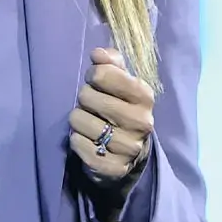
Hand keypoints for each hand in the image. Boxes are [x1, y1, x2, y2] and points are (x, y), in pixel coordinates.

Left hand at [68, 48, 154, 183]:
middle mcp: (140, 122)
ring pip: (78, 121)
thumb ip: (111, 63)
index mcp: (144, 96)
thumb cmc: (123, 109)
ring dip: (78, 121)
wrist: (132, 153)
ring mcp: (128, 147)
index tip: (97, 83)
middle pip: (86, 97)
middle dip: (84, 99)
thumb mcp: (123, 83)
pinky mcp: (113, 167)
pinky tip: (87, 140)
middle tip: (93, 106)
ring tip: (90, 123)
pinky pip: (78, 144)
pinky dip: (77, 140)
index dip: (93, 76)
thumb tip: (98, 53)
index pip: (102, 74)